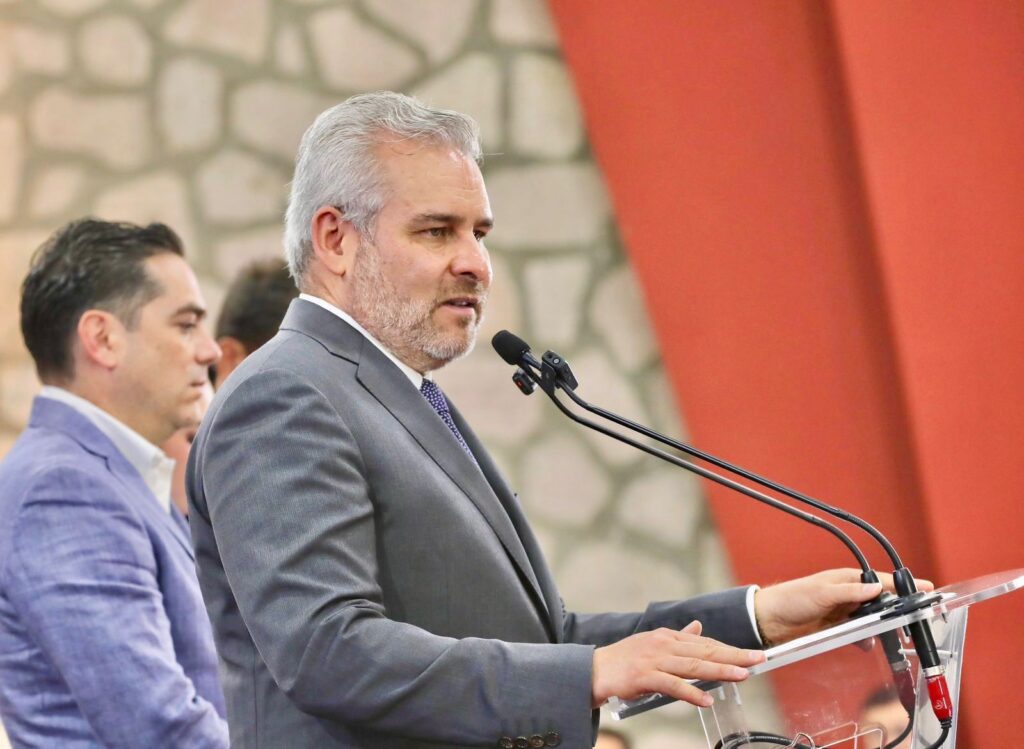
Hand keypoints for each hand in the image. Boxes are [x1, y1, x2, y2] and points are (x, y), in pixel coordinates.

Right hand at [591, 620, 764, 707]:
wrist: (594, 670)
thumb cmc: (625, 660)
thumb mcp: (653, 644)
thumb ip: (678, 638)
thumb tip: (698, 627)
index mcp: (668, 636)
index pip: (705, 644)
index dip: (730, 649)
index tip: (751, 654)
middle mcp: (664, 644)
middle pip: (705, 652)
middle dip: (734, 656)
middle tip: (758, 659)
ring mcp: (654, 659)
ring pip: (693, 666)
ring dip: (719, 671)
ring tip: (741, 675)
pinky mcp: (645, 676)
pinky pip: (672, 685)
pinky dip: (691, 693)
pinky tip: (706, 700)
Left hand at [754, 568, 934, 645]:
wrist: (770, 620)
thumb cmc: (792, 598)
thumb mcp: (822, 593)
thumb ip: (850, 592)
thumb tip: (877, 588)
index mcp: (847, 580)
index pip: (882, 582)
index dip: (904, 586)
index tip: (928, 589)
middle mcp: (850, 595)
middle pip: (883, 603)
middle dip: (898, 612)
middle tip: (915, 621)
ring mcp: (846, 613)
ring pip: (875, 621)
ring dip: (883, 630)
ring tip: (894, 638)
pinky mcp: (840, 629)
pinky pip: (862, 636)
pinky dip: (867, 641)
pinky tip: (868, 646)